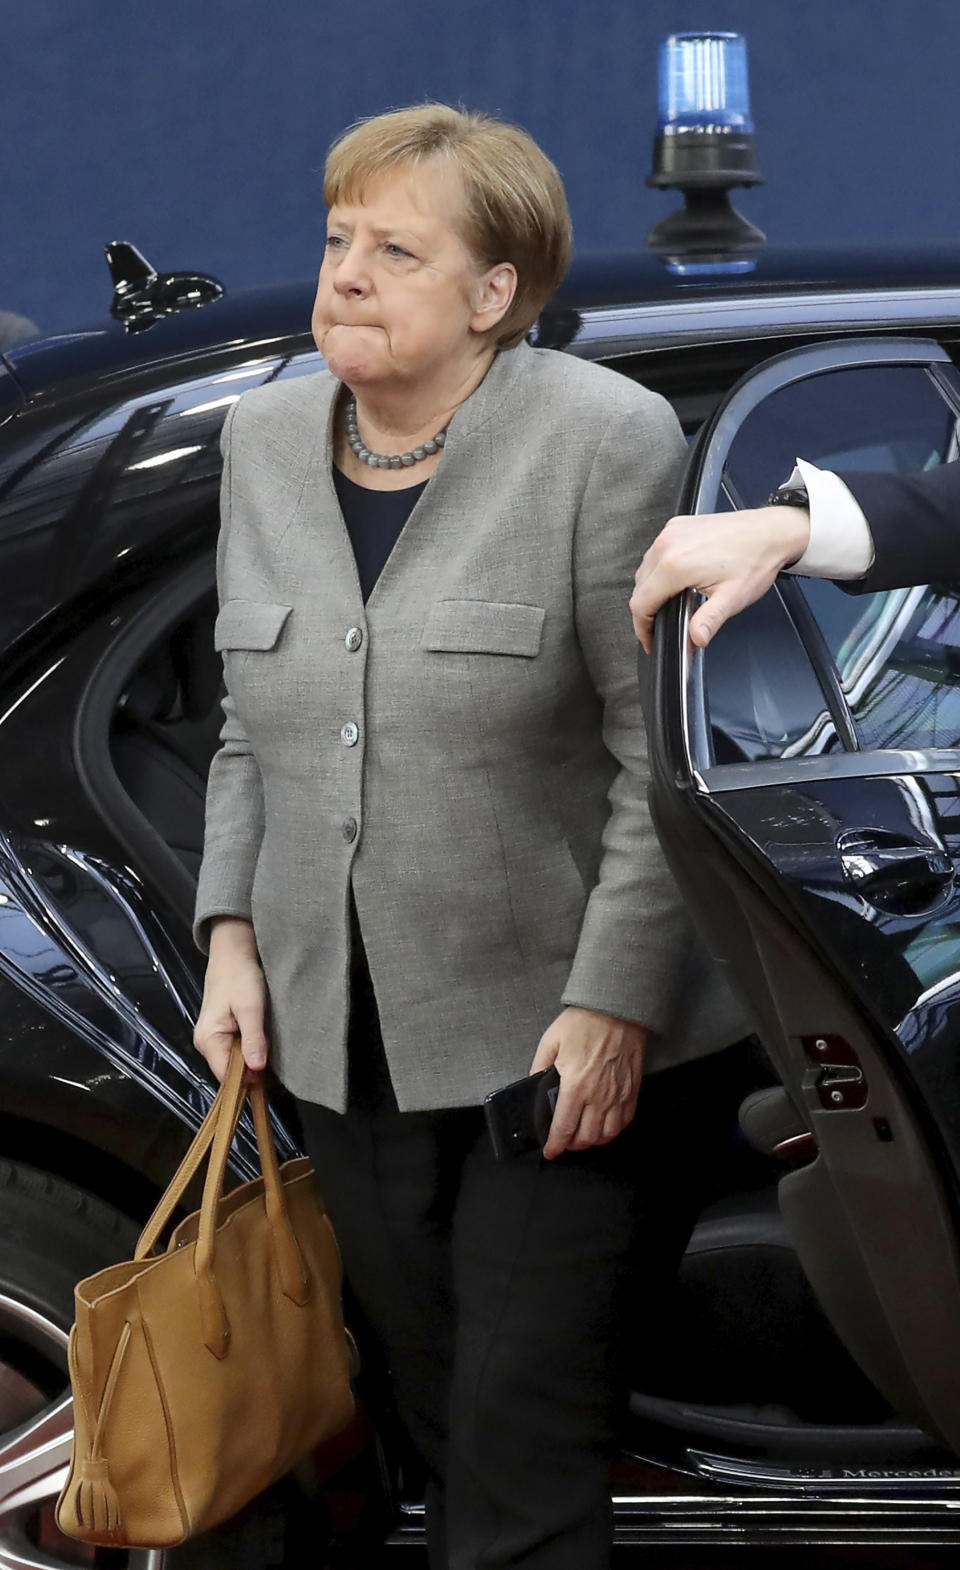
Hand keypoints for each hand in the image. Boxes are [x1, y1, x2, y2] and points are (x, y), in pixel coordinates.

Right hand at [193, 917, 269, 1083]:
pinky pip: (235, 1052)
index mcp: (208, 1040)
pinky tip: (263, 1046)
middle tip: (276, 1067)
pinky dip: (249, 1051)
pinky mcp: (221, 1033)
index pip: (226, 1076)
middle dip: (252, 1072)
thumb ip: (253, 1038)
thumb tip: (257, 1068)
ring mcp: (212, 1039)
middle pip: (230, 1072)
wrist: (233, 954)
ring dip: (252, 1061)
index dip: (248, 1081)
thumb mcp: (250, 1007)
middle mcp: (205, 1044)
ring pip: (234, 1062)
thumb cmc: (240, 976)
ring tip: (271, 1055)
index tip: (271, 1081)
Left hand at [530, 1006, 646, 1158]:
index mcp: (575, 1085)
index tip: (550, 1152)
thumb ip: (539, 1067)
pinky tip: (604, 1125)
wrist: (616, 1009)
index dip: (555, 1145)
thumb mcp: (551, 1041)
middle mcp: (598, 1095)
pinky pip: (625, 1121)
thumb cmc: (582, 1023)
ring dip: (593, 1141)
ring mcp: (618, 1094)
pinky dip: (613, 1130)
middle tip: (564, 1141)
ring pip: (608, 1134)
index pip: (564, 1128)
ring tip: (583, 1135)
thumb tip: (533, 1085)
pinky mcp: (632, 1090)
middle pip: (586, 1137)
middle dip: (572, 1145)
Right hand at [630, 505, 810, 652]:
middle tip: (661, 626)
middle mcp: (667, 545)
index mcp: (674, 565)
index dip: (643, 628)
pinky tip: (676, 580)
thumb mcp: (732, 598)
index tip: (651, 639)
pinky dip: (659, 570)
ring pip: (645, 570)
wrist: (771, 531)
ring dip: (651, 590)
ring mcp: (670, 532)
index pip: (641, 604)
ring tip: (669, 605)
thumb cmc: (755, 559)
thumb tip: (694, 639)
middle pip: (639, 588)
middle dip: (647, 611)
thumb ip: (708, 622)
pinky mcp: (676, 526)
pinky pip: (655, 553)